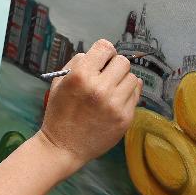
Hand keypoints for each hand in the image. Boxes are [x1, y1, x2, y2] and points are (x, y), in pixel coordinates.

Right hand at [39, 39, 142, 176]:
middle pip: (123, 62)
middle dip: (114, 66)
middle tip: (107, 76)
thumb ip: (78, 63)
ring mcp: (115, 104)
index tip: (102, 60)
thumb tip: (99, 55)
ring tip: (112, 90)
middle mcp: (100, 88)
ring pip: (133, 78)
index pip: (105, 47)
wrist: (63, 147)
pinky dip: (127, 95)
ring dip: (123, 81)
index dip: (104, 51)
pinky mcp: (125, 118)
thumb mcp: (60, 82)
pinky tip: (116, 100)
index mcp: (81, 75)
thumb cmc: (59, 113)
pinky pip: (136, 95)